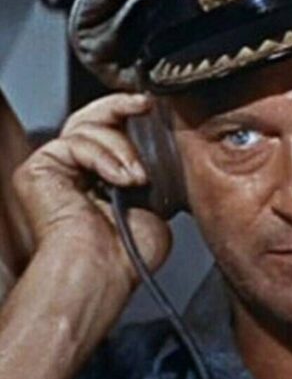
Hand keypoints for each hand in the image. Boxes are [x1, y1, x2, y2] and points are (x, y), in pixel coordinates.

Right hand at [12, 93, 171, 289]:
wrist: (102, 272)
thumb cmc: (127, 254)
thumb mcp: (153, 203)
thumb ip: (151, 173)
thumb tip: (165, 150)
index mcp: (100, 178)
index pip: (110, 130)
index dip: (129, 114)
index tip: (153, 106)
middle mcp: (74, 170)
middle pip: (91, 117)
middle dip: (121, 107)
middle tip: (144, 106)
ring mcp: (55, 168)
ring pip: (86, 125)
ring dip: (121, 148)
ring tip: (137, 178)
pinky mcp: (39, 170)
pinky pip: (74, 141)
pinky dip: (104, 156)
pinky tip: (121, 179)